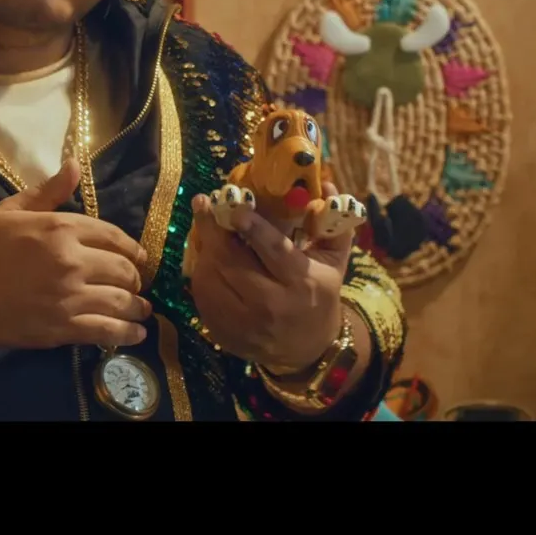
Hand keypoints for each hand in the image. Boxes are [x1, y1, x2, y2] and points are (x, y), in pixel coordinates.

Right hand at [0, 159, 152, 350]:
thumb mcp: (13, 209)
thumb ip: (49, 191)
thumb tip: (76, 163)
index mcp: (62, 228)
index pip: (113, 236)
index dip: (133, 248)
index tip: (139, 257)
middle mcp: (73, 261)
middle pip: (123, 270)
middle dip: (135, 278)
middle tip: (136, 284)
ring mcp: (70, 297)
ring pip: (120, 301)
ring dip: (137, 307)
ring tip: (142, 311)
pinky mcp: (64, 327)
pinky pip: (107, 330)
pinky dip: (127, 333)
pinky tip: (136, 333)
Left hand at [185, 180, 352, 371]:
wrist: (306, 350)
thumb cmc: (320, 295)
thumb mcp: (334, 262)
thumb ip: (332, 224)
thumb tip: (327, 185)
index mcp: (301, 282)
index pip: (274, 250)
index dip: (251, 226)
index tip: (234, 204)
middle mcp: (271, 304)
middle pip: (232, 262)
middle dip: (213, 230)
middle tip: (203, 203)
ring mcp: (244, 322)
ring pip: (211, 278)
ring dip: (203, 249)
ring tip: (204, 227)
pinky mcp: (224, 333)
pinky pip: (202, 296)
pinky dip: (200, 272)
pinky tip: (204, 257)